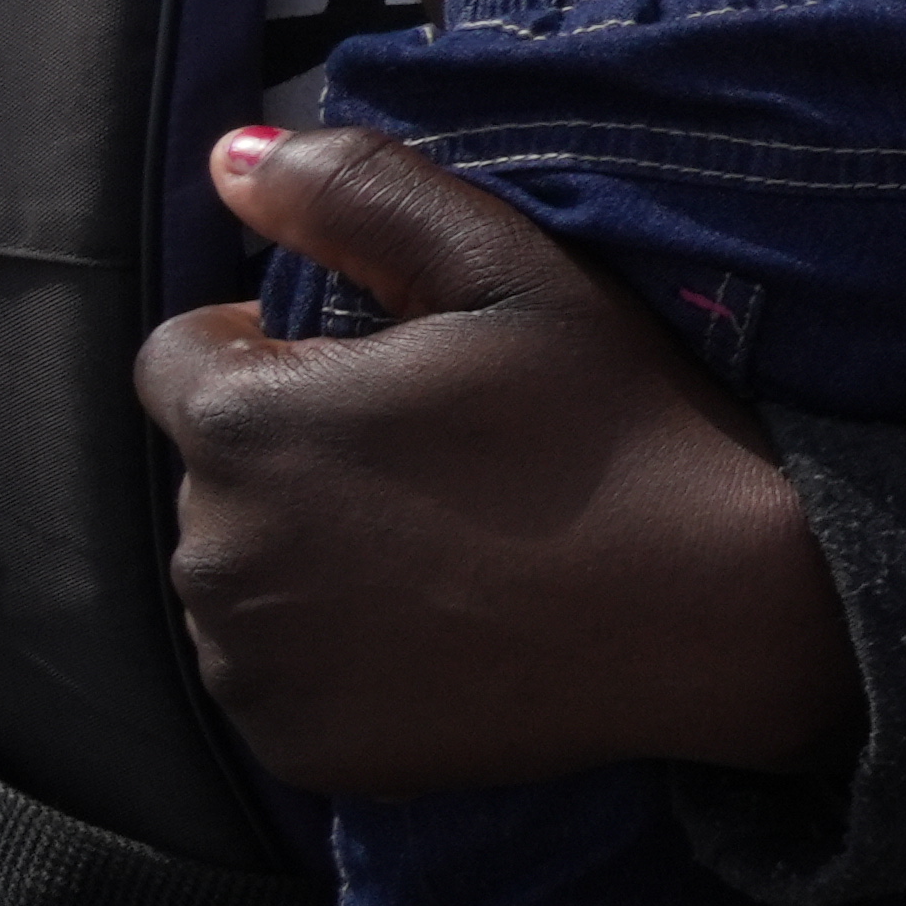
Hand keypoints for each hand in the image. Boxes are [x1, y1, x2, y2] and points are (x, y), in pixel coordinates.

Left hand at [139, 129, 858, 798]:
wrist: (723, 610)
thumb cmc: (620, 423)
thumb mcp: (512, 271)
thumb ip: (359, 195)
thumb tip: (232, 158)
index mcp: (245, 422)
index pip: (182, 355)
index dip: (278, 348)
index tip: (390, 373)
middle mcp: (213, 552)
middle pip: (213, 472)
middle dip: (294, 452)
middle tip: (440, 460)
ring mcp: (250, 663)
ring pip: (239, 576)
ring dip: (306, 552)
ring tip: (446, 545)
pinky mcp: (299, 747)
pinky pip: (276, 676)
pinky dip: (331, 654)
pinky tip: (441, 627)